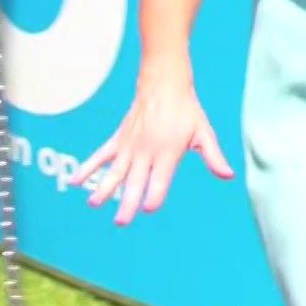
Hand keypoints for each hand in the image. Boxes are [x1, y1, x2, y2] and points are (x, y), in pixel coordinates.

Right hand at [73, 68, 234, 225]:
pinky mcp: (119, 139)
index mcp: (168, 153)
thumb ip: (213, 157)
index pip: (160, 180)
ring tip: (94, 204)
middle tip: (121, 221)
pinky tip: (77, 181)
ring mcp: (130, 146)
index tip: (148, 208)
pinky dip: (89, 167)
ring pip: (115, 171)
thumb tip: (228, 175)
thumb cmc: (187, 111)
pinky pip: (101, 155)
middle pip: (135, 181)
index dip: (155, 194)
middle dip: (127, 202)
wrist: (164, 84)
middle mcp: (146, 151)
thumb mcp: (204, 133)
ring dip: (104, 188)